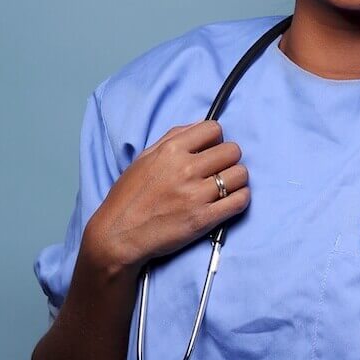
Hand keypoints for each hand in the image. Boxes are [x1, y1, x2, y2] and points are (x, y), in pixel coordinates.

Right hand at [83, 120, 249, 271]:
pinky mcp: (204, 219)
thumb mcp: (144, 158)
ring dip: (236, 179)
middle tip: (219, 169)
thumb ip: (172, 138)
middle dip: (229, 158)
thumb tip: (201, 125)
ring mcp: (196, 195)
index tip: (210, 149)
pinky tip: (230, 201)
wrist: (118, 234)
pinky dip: (240, 198)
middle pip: (232, 151)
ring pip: (240, 175)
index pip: (213, 129)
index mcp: (170, 150)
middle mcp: (186, 169)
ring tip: (225, 187)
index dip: (215, 139)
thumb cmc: (128, 196)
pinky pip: (240, 201)